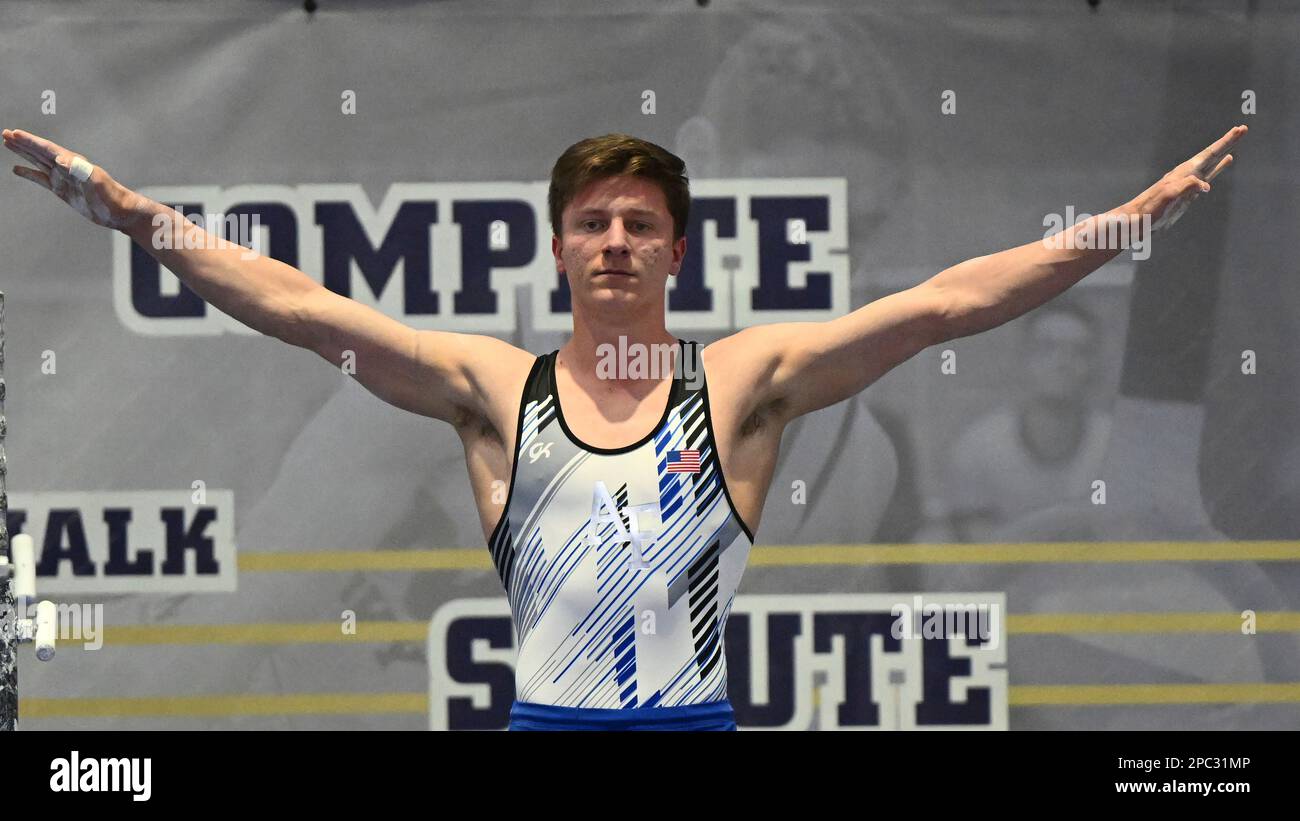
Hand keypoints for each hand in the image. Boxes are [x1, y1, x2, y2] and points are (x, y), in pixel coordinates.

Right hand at [3, 128, 146, 230]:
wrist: (120, 212)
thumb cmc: (111, 196)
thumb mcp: (96, 182)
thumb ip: (79, 170)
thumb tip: (59, 160)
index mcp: (73, 162)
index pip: (47, 148)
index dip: (30, 141)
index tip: (14, 133)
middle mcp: (66, 167)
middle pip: (39, 151)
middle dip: (23, 143)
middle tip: (4, 133)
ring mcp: (63, 179)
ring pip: (38, 162)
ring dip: (23, 153)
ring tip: (8, 143)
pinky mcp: (62, 190)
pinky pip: (41, 179)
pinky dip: (29, 174)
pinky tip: (16, 170)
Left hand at [1129, 124, 1246, 232]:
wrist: (1137, 221)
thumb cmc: (1149, 208)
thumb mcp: (1168, 196)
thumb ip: (1186, 187)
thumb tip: (1205, 185)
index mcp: (1184, 172)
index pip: (1209, 154)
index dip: (1225, 142)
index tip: (1239, 130)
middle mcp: (1187, 174)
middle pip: (1212, 154)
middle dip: (1227, 142)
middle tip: (1243, 129)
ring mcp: (1189, 183)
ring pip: (1211, 164)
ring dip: (1224, 153)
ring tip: (1235, 144)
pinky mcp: (1189, 193)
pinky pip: (1208, 176)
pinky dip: (1219, 167)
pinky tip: (1226, 162)